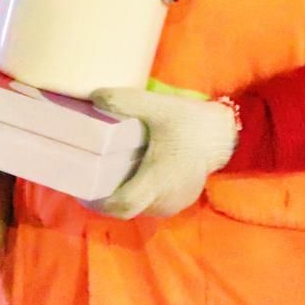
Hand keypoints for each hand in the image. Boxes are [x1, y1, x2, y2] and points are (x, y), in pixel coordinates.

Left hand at [91, 88, 238, 218]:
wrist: (223, 133)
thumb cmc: (189, 123)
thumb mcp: (157, 107)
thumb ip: (125, 101)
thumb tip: (93, 95)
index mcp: (157, 180)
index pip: (121, 206)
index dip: (98, 203)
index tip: (81, 191)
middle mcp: (165, 198)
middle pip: (126, 209)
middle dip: (106, 199)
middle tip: (89, 180)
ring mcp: (174, 203)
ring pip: (139, 209)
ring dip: (123, 198)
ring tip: (107, 179)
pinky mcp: (180, 201)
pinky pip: (152, 205)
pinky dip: (139, 196)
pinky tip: (130, 179)